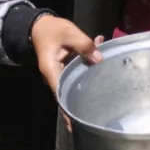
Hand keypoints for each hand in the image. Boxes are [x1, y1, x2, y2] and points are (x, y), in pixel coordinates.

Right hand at [31, 15, 104, 129]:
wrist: (40, 26)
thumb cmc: (51, 30)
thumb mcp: (68, 33)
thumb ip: (85, 45)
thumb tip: (100, 59)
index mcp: (52, 70)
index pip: (61, 95)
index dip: (70, 110)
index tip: (79, 124)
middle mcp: (55, 76)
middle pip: (71, 93)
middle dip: (87, 98)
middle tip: (104, 108)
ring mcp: (61, 73)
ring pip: (78, 81)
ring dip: (93, 75)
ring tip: (109, 71)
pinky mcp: (68, 69)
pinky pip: (80, 71)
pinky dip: (91, 64)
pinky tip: (101, 53)